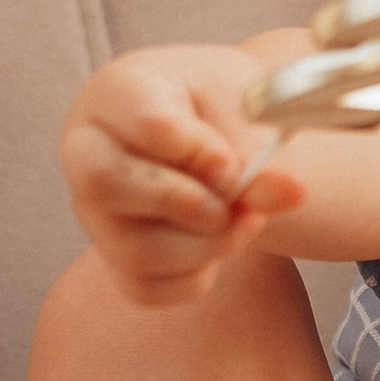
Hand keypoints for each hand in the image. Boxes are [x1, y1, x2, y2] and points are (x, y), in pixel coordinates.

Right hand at [60, 44, 304, 306]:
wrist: (214, 128)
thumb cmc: (218, 103)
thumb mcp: (243, 105)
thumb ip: (259, 149)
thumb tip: (292, 193)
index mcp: (115, 93)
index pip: (142, 121)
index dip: (196, 149)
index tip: (230, 162)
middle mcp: (86, 152)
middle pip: (104, 184)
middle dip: (185, 202)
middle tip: (233, 204)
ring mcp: (94, 211)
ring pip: (134, 249)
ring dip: (207, 244)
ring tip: (246, 219)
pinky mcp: (113, 259)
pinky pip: (149, 287)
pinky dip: (197, 274)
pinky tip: (218, 239)